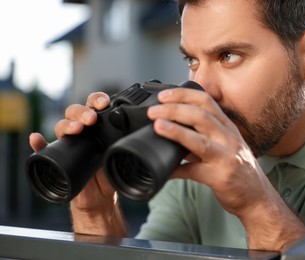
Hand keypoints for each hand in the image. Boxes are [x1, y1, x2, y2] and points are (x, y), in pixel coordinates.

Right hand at [30, 92, 127, 235]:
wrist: (101, 195)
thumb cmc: (113, 172)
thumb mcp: (127, 158)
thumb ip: (139, 150)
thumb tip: (164, 150)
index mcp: (99, 126)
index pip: (94, 105)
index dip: (97, 100)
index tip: (104, 103)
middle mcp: (83, 130)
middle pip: (76, 112)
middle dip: (82, 112)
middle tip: (91, 119)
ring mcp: (70, 142)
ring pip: (62, 125)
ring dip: (67, 124)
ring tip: (76, 129)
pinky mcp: (59, 155)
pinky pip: (44, 148)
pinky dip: (38, 143)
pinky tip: (36, 139)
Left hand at [147, 88, 304, 249]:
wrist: (257, 197)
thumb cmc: (239, 169)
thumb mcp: (224, 145)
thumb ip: (201, 136)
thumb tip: (172, 128)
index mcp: (227, 127)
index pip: (206, 101)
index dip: (183, 95)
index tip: (164, 95)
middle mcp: (228, 139)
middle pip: (200, 116)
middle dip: (174, 110)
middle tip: (153, 111)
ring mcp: (226, 158)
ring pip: (199, 141)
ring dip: (176, 132)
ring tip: (158, 126)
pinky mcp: (220, 178)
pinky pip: (194, 172)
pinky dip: (176, 170)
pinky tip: (164, 169)